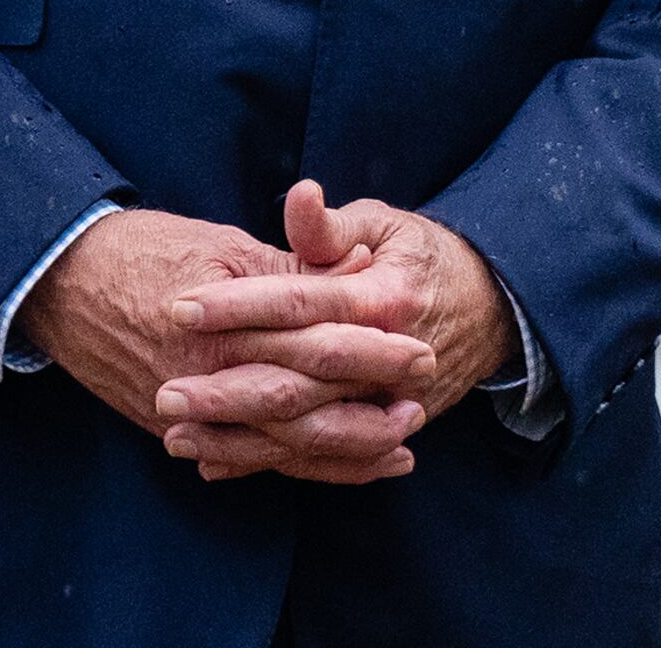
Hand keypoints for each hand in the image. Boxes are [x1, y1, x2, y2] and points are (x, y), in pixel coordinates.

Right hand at [21, 207, 432, 485]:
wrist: (63, 281)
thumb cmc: (149, 249)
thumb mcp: (227, 245)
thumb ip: (295, 263)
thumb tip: (362, 266)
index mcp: (226, 322)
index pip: (314, 341)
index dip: (372, 348)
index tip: (421, 350)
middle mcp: (206, 373)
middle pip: (301, 401)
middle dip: (366, 411)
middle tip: (420, 409)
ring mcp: (188, 408)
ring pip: (275, 444)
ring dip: (340, 451)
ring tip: (396, 450)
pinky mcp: (172, 427)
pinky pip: (241, 456)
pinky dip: (289, 465)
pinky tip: (331, 467)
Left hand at [154, 180, 515, 482]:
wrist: (495, 309)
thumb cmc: (427, 258)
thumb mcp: (389, 226)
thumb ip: (332, 227)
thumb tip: (298, 197)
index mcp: (382, 297)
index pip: (300, 303)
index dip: (239, 306)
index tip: (180, 306)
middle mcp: (385, 356)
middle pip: (296, 379)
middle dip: (226, 388)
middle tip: (165, 389)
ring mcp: (388, 401)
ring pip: (303, 430)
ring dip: (236, 435)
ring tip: (174, 432)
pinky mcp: (384, 427)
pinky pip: (319, 456)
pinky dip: (265, 462)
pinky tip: (212, 462)